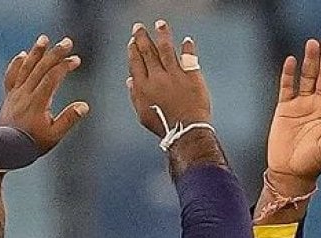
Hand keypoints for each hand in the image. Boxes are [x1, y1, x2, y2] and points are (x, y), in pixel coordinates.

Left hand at [0, 34, 89, 153]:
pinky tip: (22, 54)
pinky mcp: (8, 97)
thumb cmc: (31, 145)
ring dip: (36, 52)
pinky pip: (11, 76)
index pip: (52, 77)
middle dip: (55, 53)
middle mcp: (25, 94)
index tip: (76, 60)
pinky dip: (16, 64)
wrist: (3, 150)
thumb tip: (84, 106)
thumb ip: (68, 120)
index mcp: (37, 103)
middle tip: (67, 42)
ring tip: (44, 38)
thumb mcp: (54, 136)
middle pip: (40, 68)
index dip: (64, 66)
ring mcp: (15, 94)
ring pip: (25, 68)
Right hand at [127, 20, 210, 137]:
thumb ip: (135, 95)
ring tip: (160, 24)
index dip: (133, 50)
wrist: (185, 129)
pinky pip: (188, 57)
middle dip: (142, 38)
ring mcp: (175, 75)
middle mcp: (157, 77)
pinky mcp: (191, 75)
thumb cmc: (163, 124)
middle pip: (148, 52)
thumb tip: (130, 80)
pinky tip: (186, 40)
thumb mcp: (142, 113)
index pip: (136, 63)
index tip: (132, 41)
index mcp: (143, 87)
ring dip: (162, 35)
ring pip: (166, 49)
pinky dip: (187, 47)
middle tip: (138, 27)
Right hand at [266, 39, 320, 195]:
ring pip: (307, 78)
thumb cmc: (314, 161)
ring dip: (309, 62)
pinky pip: (287, 88)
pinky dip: (288, 74)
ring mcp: (302, 105)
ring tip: (310, 44)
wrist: (290, 172)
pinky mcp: (285, 109)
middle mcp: (319, 104)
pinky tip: (291, 61)